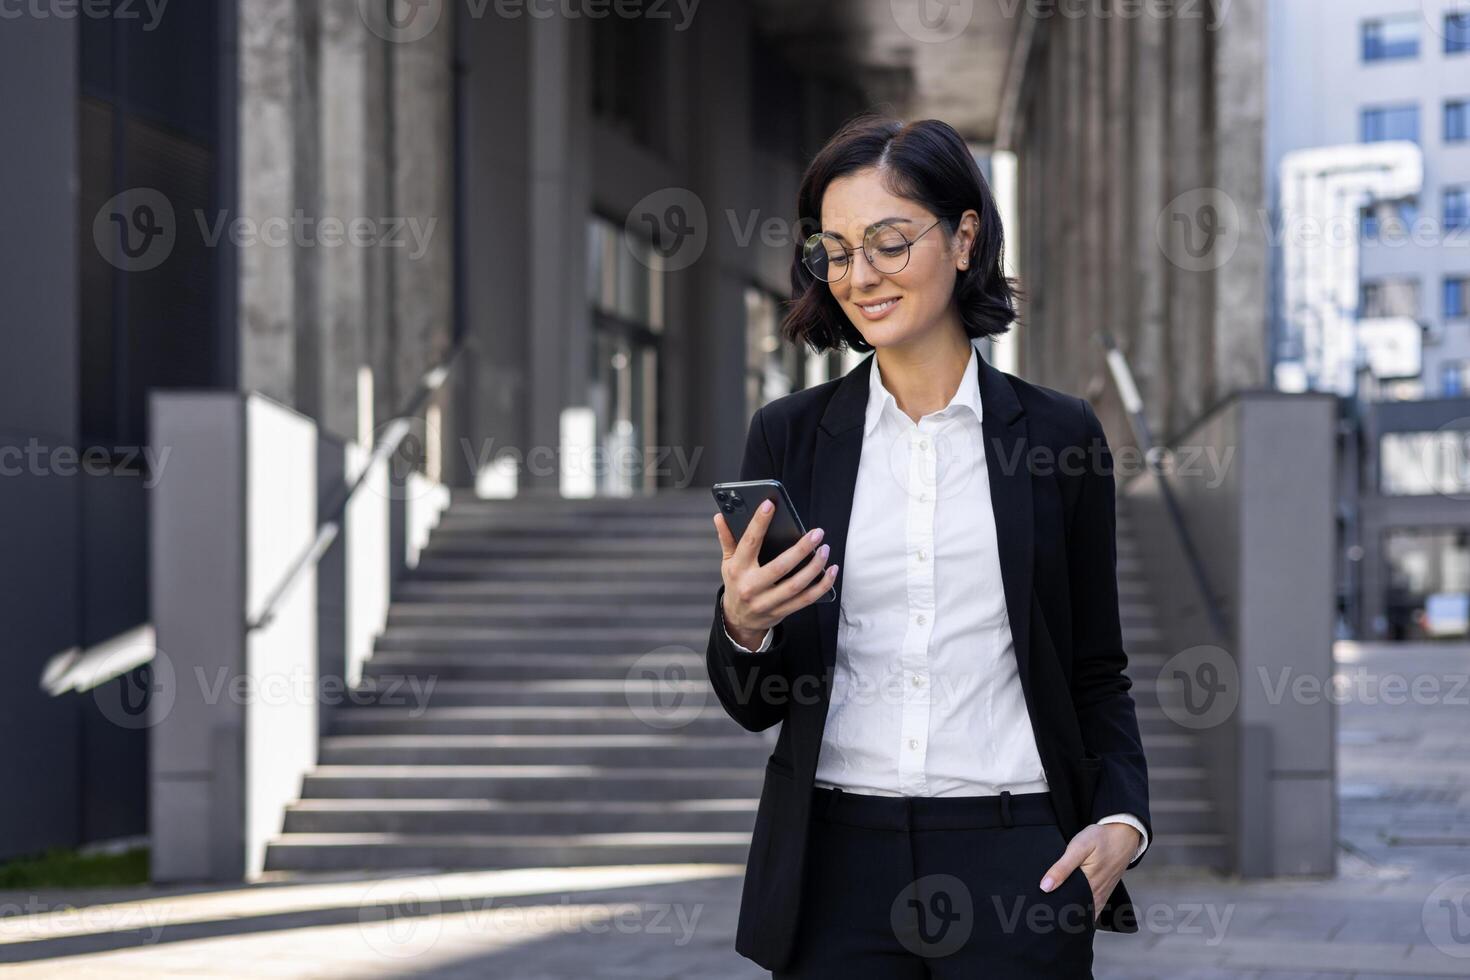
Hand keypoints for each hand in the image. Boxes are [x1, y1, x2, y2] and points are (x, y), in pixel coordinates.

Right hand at [713, 498, 838, 640]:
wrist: (739, 621)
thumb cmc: (736, 585)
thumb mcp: (727, 563)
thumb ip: (727, 539)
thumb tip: (720, 516)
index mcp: (738, 570)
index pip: (749, 542)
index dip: (758, 523)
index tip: (770, 505)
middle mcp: (752, 587)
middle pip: (780, 566)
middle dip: (801, 549)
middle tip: (816, 533)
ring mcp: (767, 602)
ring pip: (796, 584)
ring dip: (815, 567)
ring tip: (825, 549)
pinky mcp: (782, 611)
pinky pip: (806, 599)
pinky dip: (822, 586)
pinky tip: (831, 572)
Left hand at [1039, 822, 1140, 920]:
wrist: (1123, 835)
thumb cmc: (1101, 839)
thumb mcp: (1078, 847)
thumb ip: (1062, 868)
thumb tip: (1045, 887)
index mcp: (1089, 886)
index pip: (1068, 908)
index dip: (1054, 914)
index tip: (1041, 915)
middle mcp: (1096, 894)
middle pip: (1076, 913)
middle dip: (1061, 916)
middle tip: (1043, 916)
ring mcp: (1101, 894)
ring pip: (1084, 912)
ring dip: (1071, 914)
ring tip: (1054, 914)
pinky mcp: (1104, 892)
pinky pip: (1092, 907)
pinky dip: (1082, 910)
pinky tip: (1072, 908)